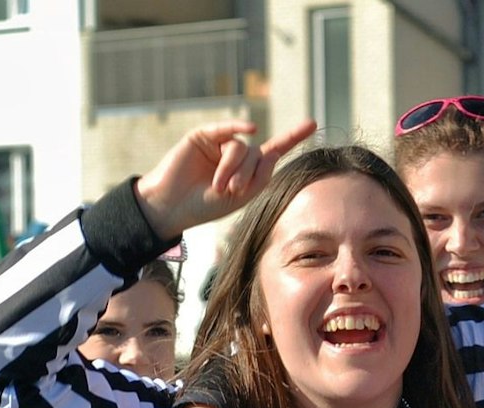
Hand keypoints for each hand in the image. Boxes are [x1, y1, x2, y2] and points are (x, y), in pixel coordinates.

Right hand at [134, 119, 316, 239]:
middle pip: (257, 154)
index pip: (273, 150)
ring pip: (241, 147)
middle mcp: (235, 154)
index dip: (292, 137)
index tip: (312, 123)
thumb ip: (261, 177)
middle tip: (232, 191)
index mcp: (246, 170)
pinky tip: (250, 129)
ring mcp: (219, 143)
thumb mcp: (240, 197)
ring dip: (233, 168)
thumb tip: (273, 151)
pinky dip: (238, 127)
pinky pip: (226, 129)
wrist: (171, 207)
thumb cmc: (204, 206)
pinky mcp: (203, 136)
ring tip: (219, 186)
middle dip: (247, 174)